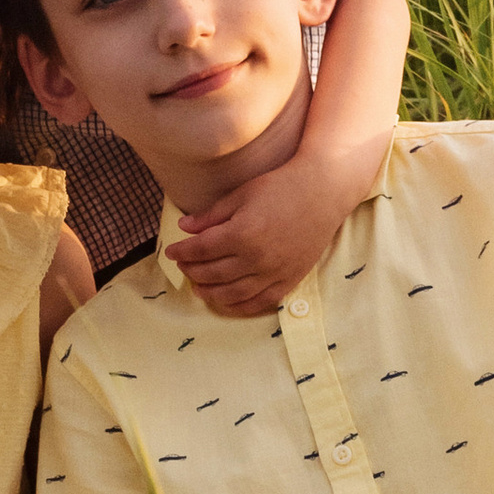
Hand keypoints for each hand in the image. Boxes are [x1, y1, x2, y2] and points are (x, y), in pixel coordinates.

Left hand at [171, 156, 351, 319]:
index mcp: (241, 233)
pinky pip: (259, 302)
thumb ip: (211, 215)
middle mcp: (256, 258)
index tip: (171, 251)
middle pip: (212, 273)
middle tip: (183, 265)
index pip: (200, 250)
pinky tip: (225, 300)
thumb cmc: (280, 187)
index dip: (181, 252)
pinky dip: (238, 306)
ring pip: (231, 293)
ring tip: (198, 285)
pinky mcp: (289, 280)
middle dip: (191, 270)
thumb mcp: (241, 194)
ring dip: (209, 292)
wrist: (322, 193)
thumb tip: (183, 228)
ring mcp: (274, 273)